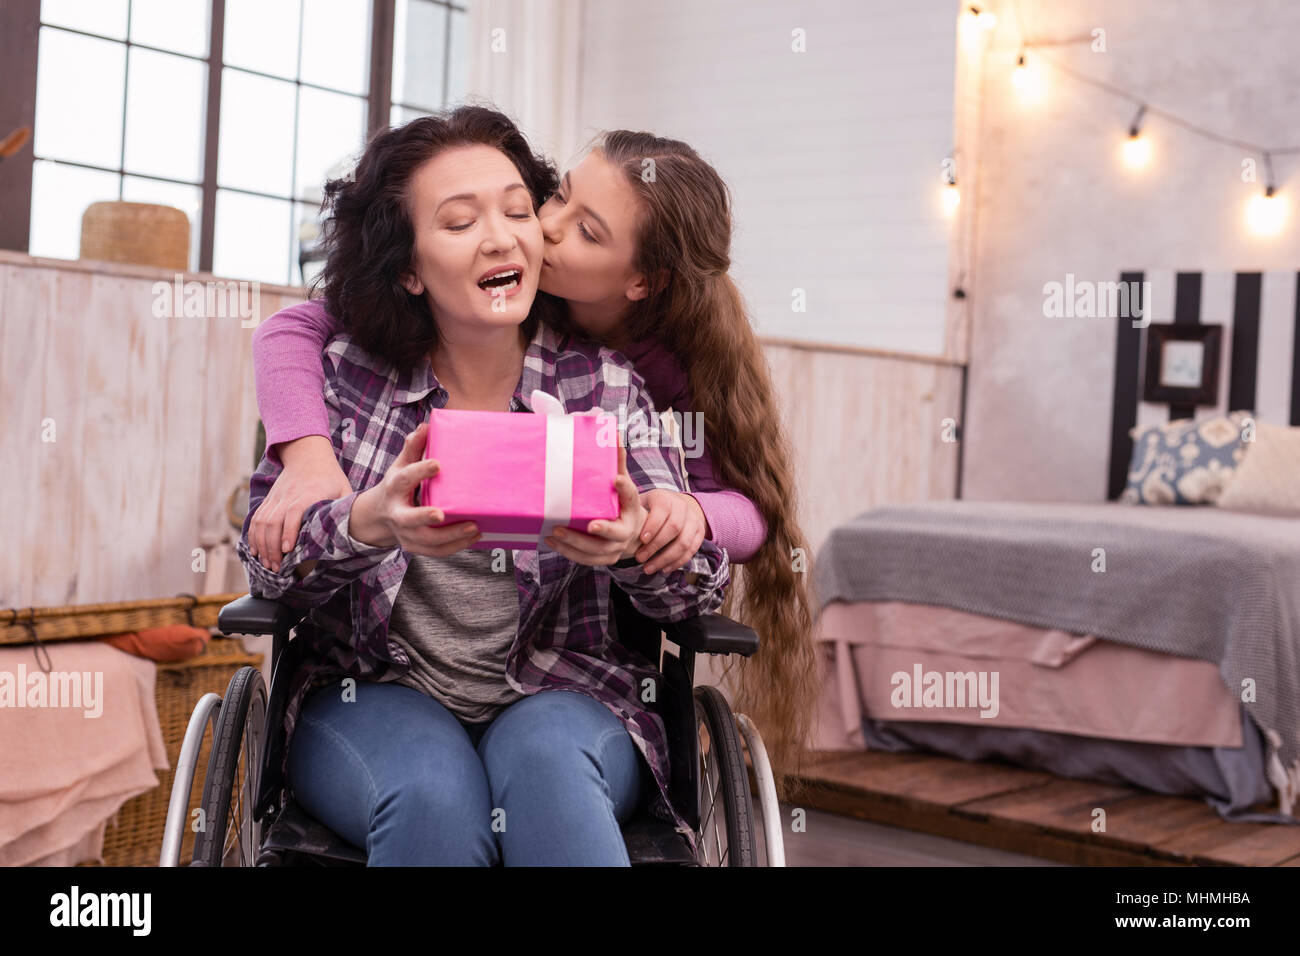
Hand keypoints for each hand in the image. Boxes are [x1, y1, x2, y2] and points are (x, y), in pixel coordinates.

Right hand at [250, 436, 352, 571]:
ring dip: (261, 544)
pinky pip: (257, 518)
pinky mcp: (269, 499)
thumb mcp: (344, 488)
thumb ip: (346, 508)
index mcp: (309, 494)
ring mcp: (276, 497)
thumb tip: (356, 530)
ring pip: (262, 522)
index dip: (289, 532)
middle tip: (276, 568)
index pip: (294, 513)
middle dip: (272, 547)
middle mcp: (288, 496)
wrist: (307, 454)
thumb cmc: (330, 476)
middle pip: (273, 522)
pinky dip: (253, 535)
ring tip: (266, 564)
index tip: (287, 550)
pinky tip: (255, 551)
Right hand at [348, 422, 482, 556]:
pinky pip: (435, 552)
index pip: (404, 479)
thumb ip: (413, 447)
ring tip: (473, 527)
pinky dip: (455, 547)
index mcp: (394, 488)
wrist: (379, 515)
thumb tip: (425, 426)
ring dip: (449, 537)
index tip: (438, 464)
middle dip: (424, 517)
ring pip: (426, 541)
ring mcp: (405, 533)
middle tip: (442, 514)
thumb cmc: (398, 485)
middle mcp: (397, 513)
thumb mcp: (401, 464)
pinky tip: (474, 536)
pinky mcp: (415, 546)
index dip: (420, 471)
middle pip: (408, 519)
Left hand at [543, 440, 647, 566]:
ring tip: (556, 531)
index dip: (625, 488)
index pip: (631, 497)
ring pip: (596, 550)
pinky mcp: (603, 558)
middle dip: (602, 529)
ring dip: (575, 543)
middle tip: (588, 524)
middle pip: (615, 533)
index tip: (616, 480)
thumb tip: (613, 433)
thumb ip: (617, 461)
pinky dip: (568, 551)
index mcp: (632, 508)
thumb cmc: (622, 503)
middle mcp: (627, 530)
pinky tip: (551, 540)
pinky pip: (585, 559)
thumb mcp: (622, 482)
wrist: (634, 533)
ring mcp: (615, 548)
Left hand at [633, 489, 707, 574]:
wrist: (679, 505)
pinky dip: (677, 562)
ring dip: (665, 558)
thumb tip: (612, 517)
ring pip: (684, 542)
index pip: (662, 510)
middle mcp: (682, 507)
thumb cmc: (652, 507)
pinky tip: (663, 569)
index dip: (653, 526)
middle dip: (656, 546)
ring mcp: (693, 521)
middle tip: (639, 558)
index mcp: (666, 498)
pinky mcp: (699, 533)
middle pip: (674, 528)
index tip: (641, 540)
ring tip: (648, 568)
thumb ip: (629, 508)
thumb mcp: (642, 502)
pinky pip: (691, 550)